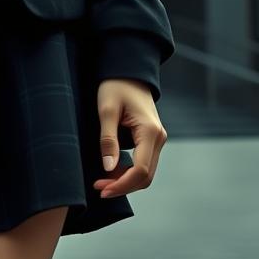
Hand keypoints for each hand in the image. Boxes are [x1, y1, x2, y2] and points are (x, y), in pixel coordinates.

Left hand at [93, 78, 167, 198]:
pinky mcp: (152, 138)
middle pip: (146, 176)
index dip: (122, 184)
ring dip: (125, 180)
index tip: (102, 189)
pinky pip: (143, 162)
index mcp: (150, 131)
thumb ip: (108, 139)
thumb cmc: (115, 85)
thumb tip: (108, 168)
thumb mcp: (106, 109)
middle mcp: (159, 138)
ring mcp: (157, 138)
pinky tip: (112, 171)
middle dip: (122, 185)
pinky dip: (129, 171)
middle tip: (98, 187)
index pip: (141, 170)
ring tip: (101, 181)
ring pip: (145, 171)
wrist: (128, 70)